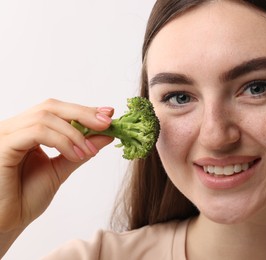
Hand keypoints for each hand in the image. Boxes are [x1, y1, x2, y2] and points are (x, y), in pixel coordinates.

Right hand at [0, 99, 113, 232]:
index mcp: (26, 130)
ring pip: (45, 116)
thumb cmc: (26, 197)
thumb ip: (81, 150)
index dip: (83, 110)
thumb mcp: (61, 168)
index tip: (108, 114)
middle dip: (83, 113)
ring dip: (74, 133)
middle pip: (51, 107)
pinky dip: (61, 141)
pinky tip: (75, 155)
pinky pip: (36, 132)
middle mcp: (14, 127)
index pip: (57, 110)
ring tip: (89, 151)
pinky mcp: (2, 145)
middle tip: (107, 123)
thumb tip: (107, 135)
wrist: (7, 222)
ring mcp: (6, 134)